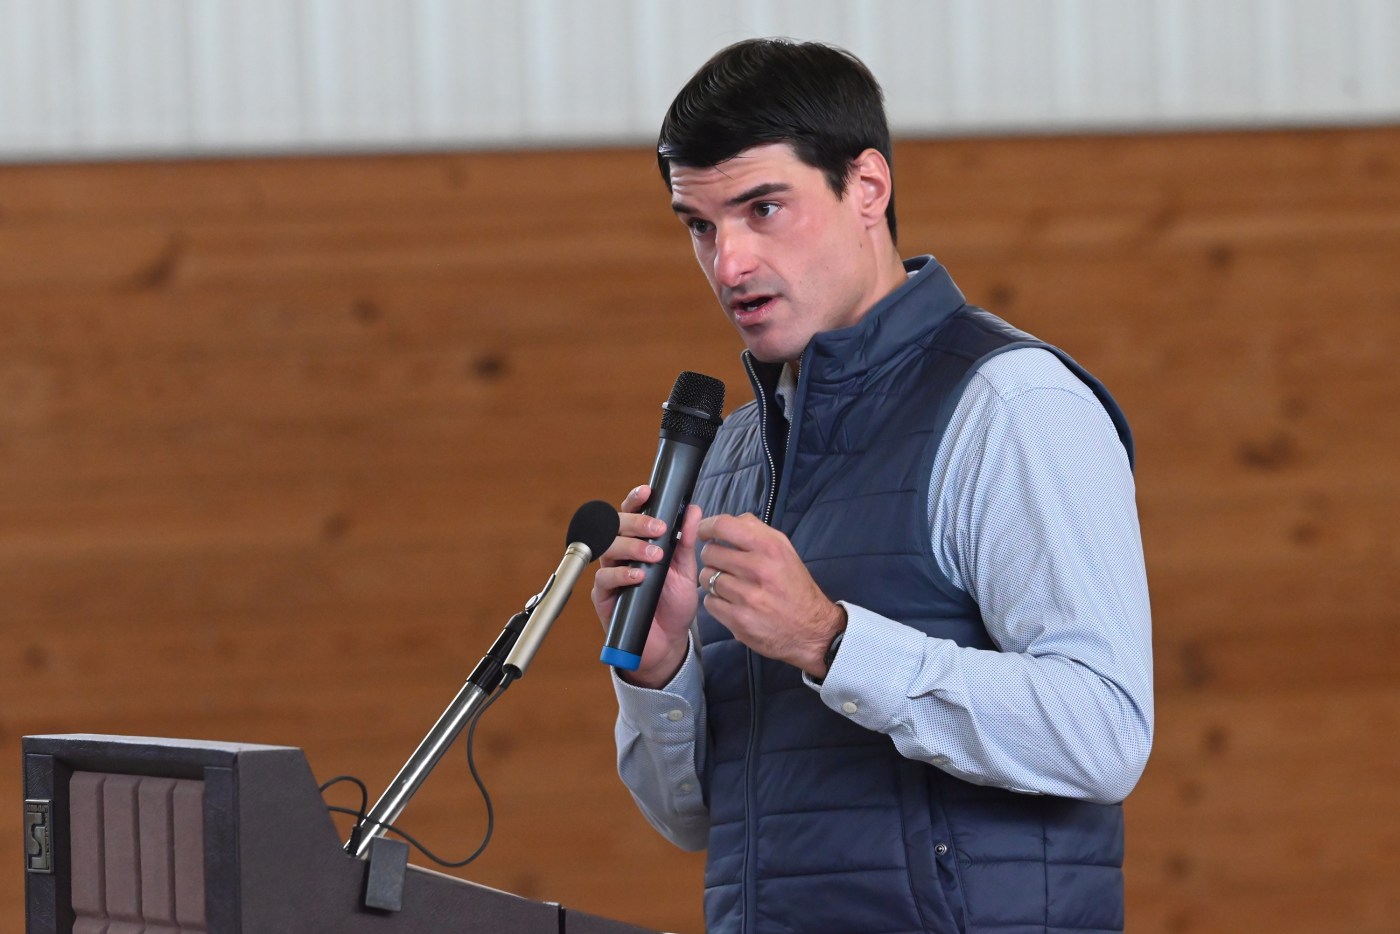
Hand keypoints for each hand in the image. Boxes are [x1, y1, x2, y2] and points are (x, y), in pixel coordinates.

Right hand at [590, 485, 702, 687]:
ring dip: (631, 546)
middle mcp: (620, 554)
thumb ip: (686, 540)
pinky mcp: (604, 596)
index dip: (635, 499)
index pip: (631, 513)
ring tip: (654, 555)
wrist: (668, 642)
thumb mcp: (685, 569)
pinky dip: (622, 574)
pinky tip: (638, 576)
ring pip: (607, 547)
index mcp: (638, 542)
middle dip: (636, 521)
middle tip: (658, 528)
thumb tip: (693, 509)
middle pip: (615, 525)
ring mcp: (610, 573)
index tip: (648, 491)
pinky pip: (604, 578)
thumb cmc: (673, 603)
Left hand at [696, 513, 845, 677]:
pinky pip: (709, 602)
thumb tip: (728, 522)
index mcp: (769, 547)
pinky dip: (716, 601)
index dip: (707, 527)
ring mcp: (747, 596)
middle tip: (723, 564)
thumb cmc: (794, 586)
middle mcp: (758, 569)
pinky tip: (731, 602)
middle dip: (712, 557)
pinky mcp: (739, 619)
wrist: (811, 628)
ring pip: (706, 577)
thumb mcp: (784, 550)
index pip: (723, 526)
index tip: (703, 532)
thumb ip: (756, 531)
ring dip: (713, 580)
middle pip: (710, 552)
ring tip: (730, 585)